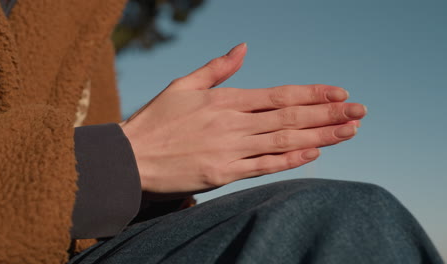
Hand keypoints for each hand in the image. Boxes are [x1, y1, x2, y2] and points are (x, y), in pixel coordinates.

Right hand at [120, 43, 365, 197]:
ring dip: (320, 137)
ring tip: (349, 131)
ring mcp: (229, 150)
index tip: (339, 93)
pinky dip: (290, 161)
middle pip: (289, 118)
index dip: (312, 94)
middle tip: (360, 112)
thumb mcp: (183, 85)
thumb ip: (217, 68)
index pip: (279, 95)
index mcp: (225, 100)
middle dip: (328, 114)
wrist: (130, 158)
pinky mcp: (222, 174)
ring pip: (284, 142)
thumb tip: (243, 47)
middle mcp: (232, 123)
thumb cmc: (156, 119)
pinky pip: (263, 167)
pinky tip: (314, 155)